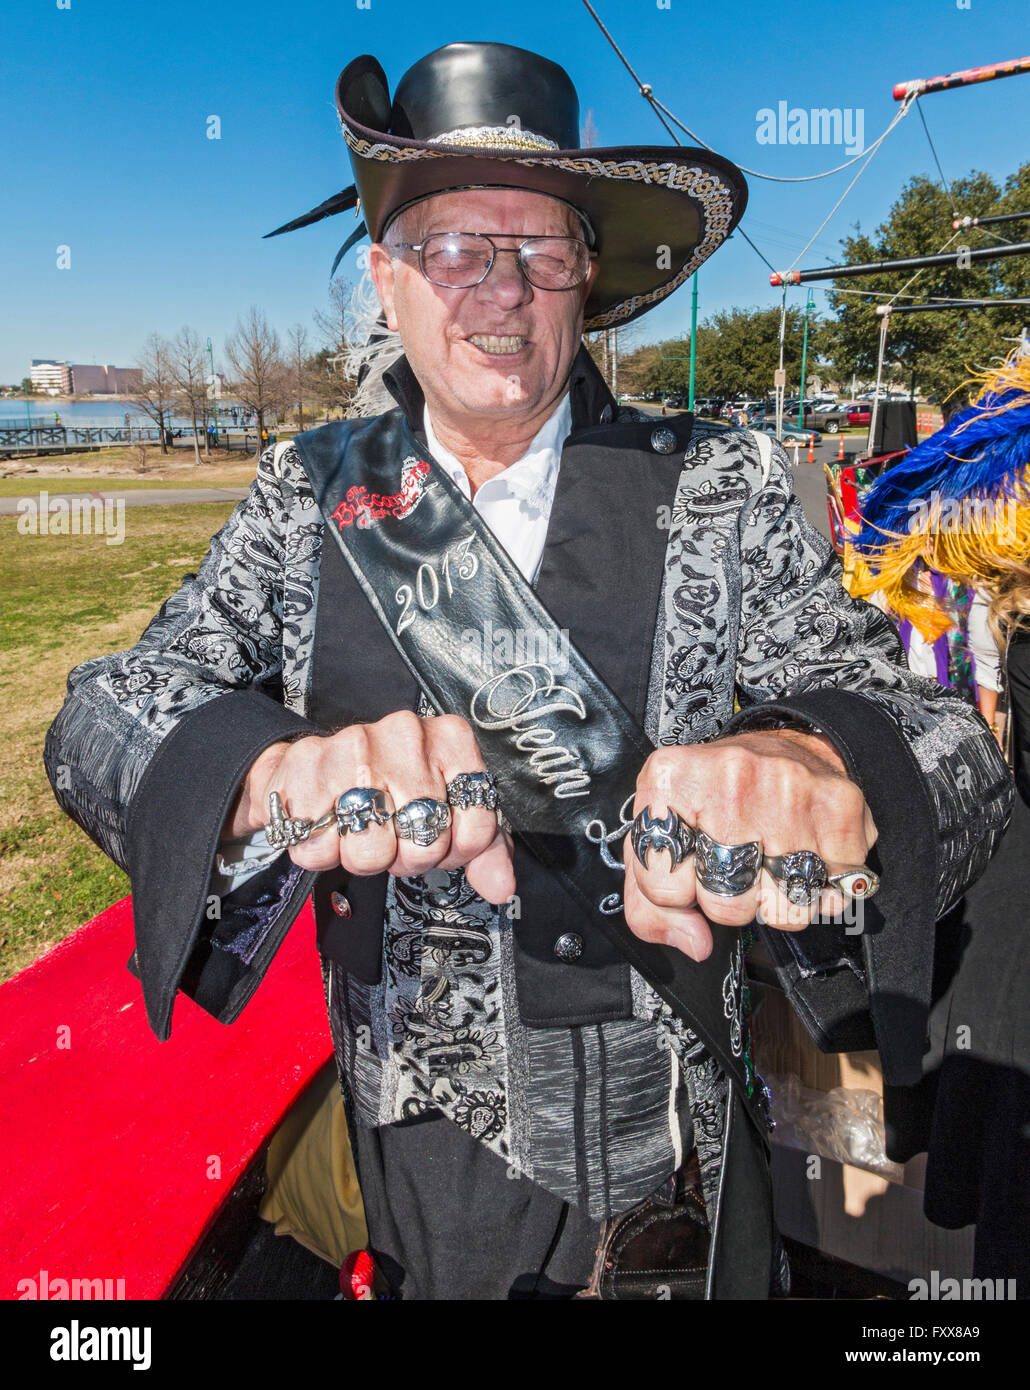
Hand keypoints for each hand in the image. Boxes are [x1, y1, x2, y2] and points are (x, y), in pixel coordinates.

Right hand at [227, 713, 514, 903]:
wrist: (309, 765)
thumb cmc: (383, 786)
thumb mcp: (444, 805)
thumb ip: (483, 846)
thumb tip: (501, 886)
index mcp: (450, 738)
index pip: (476, 828)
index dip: (454, 851)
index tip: (435, 837)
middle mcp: (406, 734)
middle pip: (426, 843)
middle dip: (406, 856)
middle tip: (391, 835)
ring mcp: (355, 749)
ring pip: (374, 852)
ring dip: (362, 857)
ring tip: (358, 829)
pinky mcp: (308, 771)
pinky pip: (322, 850)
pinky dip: (322, 852)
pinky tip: (326, 825)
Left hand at [623, 730, 876, 961]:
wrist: (784, 745)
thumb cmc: (714, 798)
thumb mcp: (660, 834)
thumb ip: (650, 902)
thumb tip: (695, 944)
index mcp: (671, 779)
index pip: (664, 889)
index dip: (677, 893)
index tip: (690, 867)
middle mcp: (730, 777)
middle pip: (727, 905)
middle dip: (730, 901)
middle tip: (735, 866)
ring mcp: (789, 789)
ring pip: (785, 909)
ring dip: (778, 899)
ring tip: (770, 862)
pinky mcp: (839, 804)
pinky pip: (833, 894)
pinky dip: (823, 890)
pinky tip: (808, 857)